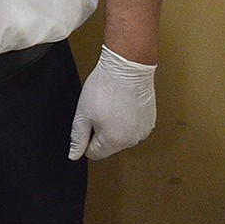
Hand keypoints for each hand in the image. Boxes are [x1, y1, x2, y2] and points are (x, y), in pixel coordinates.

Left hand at [69, 45, 156, 160]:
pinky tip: (122, 104)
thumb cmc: (103, 88)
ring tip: (110, 105)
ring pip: (122, 136)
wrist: (127, 68)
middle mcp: (132, 141)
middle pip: (109, 146)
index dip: (86, 140)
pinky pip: (134, 127)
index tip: (86, 122)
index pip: (95, 153)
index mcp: (114, 142)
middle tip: (97, 111)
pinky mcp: (150, 120)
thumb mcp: (82, 113)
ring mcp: (144, 130)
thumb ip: (78, 137)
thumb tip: (74, 155)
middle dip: (100, 133)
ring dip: (115, 126)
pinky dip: (127, 119)